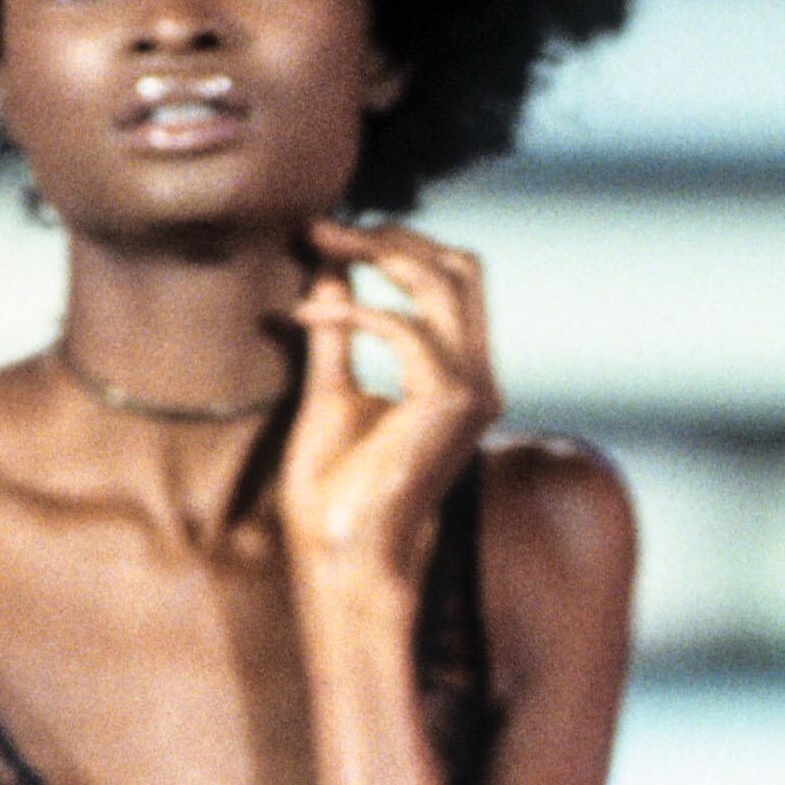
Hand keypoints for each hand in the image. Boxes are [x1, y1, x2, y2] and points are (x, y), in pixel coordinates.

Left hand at [277, 222, 499, 597]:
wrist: (343, 555)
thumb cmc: (334, 492)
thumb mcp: (331, 389)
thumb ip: (339, 327)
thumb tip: (329, 267)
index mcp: (460, 376)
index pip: (452, 279)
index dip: (397, 242)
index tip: (329, 232)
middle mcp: (478, 380)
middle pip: (459, 266)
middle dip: (391, 236)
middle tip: (323, 229)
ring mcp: (473, 391)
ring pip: (445, 281)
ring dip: (376, 254)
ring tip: (317, 248)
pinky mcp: (451, 403)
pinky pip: (405, 327)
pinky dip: (352, 311)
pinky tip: (305, 316)